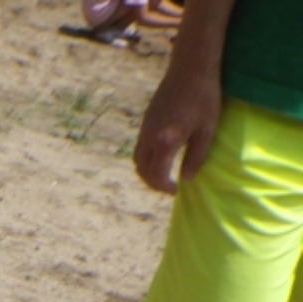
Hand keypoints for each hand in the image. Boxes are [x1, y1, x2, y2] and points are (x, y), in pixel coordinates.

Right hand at [134, 52, 219, 192]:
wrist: (191, 68)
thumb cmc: (204, 97)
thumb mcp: (207, 130)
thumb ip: (196, 157)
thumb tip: (187, 178)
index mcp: (165, 141)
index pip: (157, 175)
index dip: (165, 187)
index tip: (177, 191)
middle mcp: (149, 137)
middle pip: (143, 170)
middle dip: (154, 183)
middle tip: (169, 187)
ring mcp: (145, 128)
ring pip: (138, 159)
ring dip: (147, 172)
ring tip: (163, 175)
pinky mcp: (146, 120)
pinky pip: (140, 147)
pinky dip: (146, 158)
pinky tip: (161, 156)